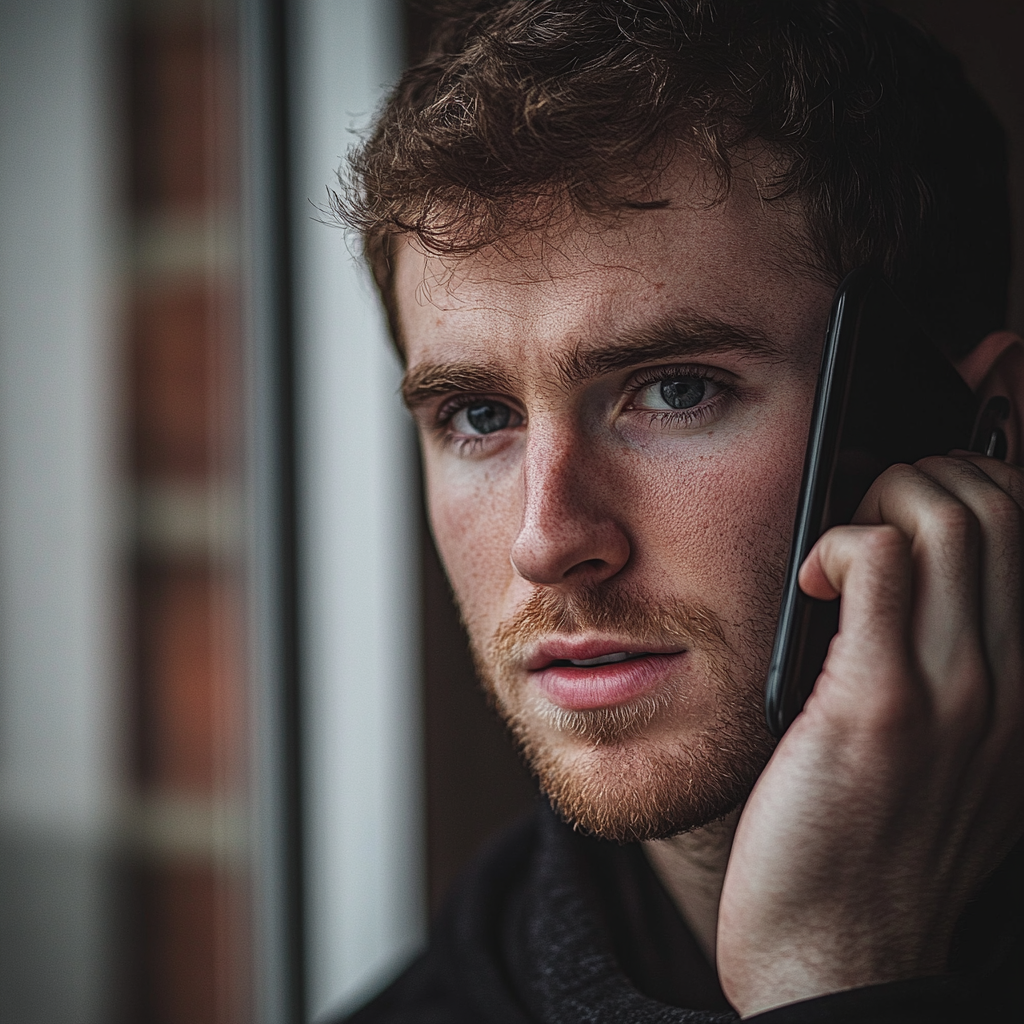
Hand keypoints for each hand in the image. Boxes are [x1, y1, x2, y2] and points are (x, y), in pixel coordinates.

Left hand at [715, 452, 1023, 1016]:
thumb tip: (902, 591)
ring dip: (880, 503)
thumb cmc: (870, 854)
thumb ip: (949, 682)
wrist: (839, 956)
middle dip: (922, 480)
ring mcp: (953, 692)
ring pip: (950, 519)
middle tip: (863, 525)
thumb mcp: (944, 765)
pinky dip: (839, 543)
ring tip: (835, 558)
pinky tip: (810, 583)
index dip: (969, 492)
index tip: (905, 512)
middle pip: (998, 509)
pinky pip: (878, 561)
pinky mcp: (878, 703)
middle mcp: (1011, 685)